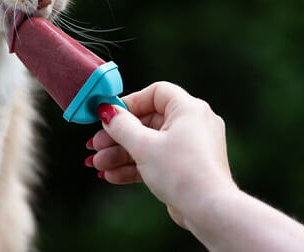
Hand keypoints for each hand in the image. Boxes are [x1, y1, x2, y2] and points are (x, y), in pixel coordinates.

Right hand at [85, 82, 236, 228]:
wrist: (208, 211)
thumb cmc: (181, 172)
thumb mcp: (143, 145)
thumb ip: (121, 126)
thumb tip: (107, 111)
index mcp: (188, 109)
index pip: (156, 93)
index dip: (130, 103)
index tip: (110, 115)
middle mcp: (193, 124)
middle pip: (147, 121)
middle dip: (118, 136)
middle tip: (95, 146)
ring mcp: (191, 147)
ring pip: (149, 143)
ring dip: (121, 154)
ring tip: (98, 165)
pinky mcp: (187, 167)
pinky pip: (157, 159)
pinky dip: (135, 166)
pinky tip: (112, 176)